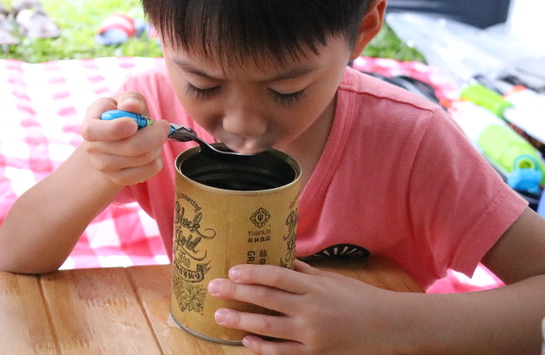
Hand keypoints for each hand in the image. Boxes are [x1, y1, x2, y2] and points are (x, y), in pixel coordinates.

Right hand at [80, 92, 168, 185]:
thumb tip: (130, 106)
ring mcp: (104, 166)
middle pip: (129, 147)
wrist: (116, 139)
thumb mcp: (125, 100)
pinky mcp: (118, 179)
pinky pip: (148, 172)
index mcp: (91, 124)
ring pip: (143, 159)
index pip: (92, 131)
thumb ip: (130, 99)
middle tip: (162, 125)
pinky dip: (157, 161)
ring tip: (154, 137)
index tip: (134, 123)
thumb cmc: (122, 114)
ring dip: (157, 146)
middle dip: (154, 135)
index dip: (115, 128)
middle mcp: (93, 148)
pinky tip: (152, 151)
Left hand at [207, 260, 401, 354]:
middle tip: (213, 288)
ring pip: (269, 328)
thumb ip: (303, 270)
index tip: (231, 270)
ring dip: (241, 322)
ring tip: (219, 316)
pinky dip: (262, 348)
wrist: (390, 326)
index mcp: (315, 286)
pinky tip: (246, 342)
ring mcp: (312, 334)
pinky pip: (283, 353)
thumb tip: (277, 257)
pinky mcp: (316, 354)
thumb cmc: (359, 298)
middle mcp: (311, 309)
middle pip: (266, 299)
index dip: (252, 273)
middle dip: (236, 293)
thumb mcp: (331, 279)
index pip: (276, 276)